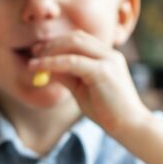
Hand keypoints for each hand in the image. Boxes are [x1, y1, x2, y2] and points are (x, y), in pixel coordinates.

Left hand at [28, 31, 150, 136]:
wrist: (129, 126)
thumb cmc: (107, 111)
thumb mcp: (81, 89)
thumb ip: (66, 76)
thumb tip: (46, 67)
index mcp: (107, 56)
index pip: (80, 39)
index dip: (58, 42)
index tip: (40, 51)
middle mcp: (109, 54)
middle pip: (76, 37)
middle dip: (52, 43)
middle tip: (34, 53)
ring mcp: (108, 60)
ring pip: (74, 44)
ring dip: (51, 51)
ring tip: (34, 62)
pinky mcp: (103, 71)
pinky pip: (72, 61)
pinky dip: (53, 63)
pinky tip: (39, 68)